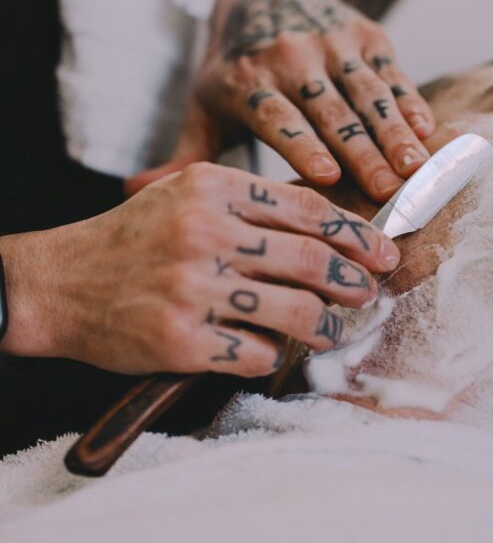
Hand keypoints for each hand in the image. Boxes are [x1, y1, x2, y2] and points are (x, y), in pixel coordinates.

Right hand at [0, 164, 399, 376]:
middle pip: (309, 259)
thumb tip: (326, 223)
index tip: (381, 249)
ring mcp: (194, 288)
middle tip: (368, 291)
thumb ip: (250, 201)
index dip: (353, 232)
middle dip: (352, 279)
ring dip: (325, 324)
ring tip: (334, 327)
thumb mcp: (187, 193)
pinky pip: (254, 353)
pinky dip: (272, 354)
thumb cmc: (134, 236)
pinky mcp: (182, 340)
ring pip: (293, 311)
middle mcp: (206, 233)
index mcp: (213, 188)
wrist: (61, 282)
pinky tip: (271, 349)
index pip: (305, 208)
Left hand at [139, 0, 434, 201]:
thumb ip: (184, 153)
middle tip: (388, 192)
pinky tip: (425, 129)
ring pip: (367, 93)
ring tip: (415, 167)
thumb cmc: (234, 63)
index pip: (277, 116)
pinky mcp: (365, 34)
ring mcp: (332, 43)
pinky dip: (408, 100)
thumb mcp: (204, 100)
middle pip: (330, 111)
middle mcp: (290, 57)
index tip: (328, 177)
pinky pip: (390, 72)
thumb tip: (134, 193)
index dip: (302, 145)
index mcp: (246, 80)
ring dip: (393, 131)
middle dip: (362, 153)